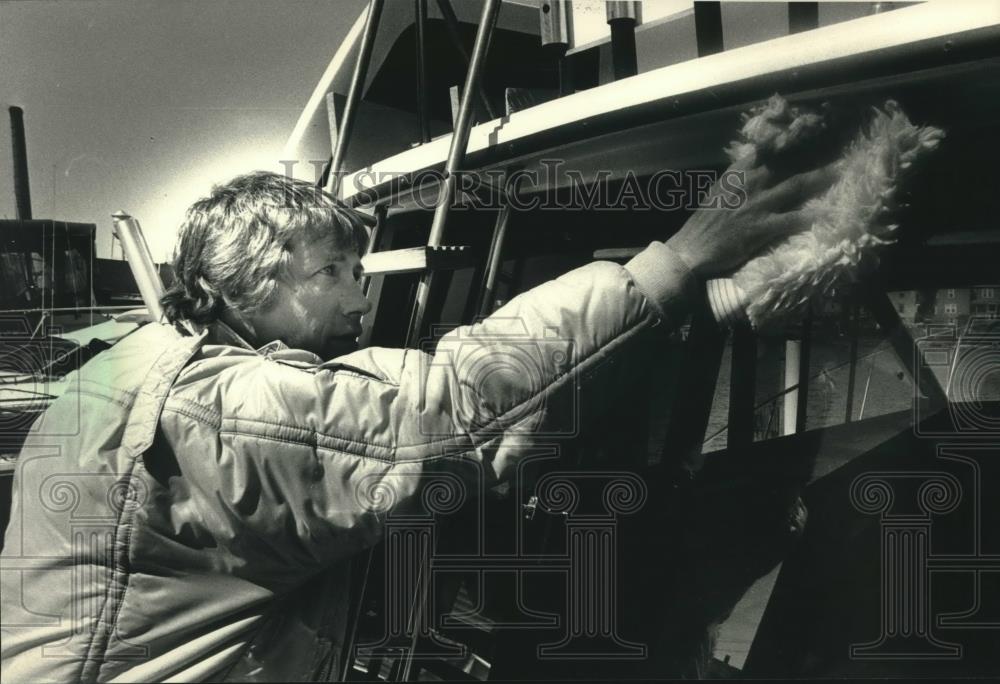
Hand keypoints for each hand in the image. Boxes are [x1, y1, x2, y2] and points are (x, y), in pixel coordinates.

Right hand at [666, 158, 836, 278]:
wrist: (690, 249)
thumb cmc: (702, 224)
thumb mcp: (717, 192)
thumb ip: (736, 177)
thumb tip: (752, 164)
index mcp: (737, 173)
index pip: (768, 150)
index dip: (790, 141)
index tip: (811, 131)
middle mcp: (749, 183)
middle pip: (788, 164)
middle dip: (814, 155)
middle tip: (837, 148)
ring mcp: (756, 204)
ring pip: (796, 186)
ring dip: (821, 178)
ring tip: (842, 172)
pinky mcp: (760, 227)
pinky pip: (792, 219)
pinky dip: (811, 216)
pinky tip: (829, 214)